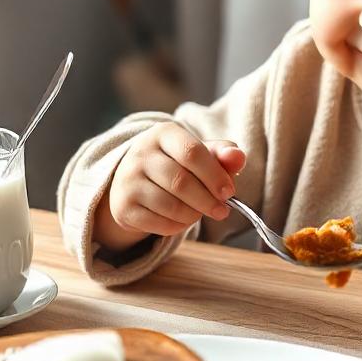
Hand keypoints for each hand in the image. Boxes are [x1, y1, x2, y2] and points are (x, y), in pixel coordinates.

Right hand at [94, 122, 245, 249]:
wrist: (135, 182)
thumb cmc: (176, 164)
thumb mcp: (200, 154)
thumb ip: (222, 155)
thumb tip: (238, 157)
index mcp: (163, 134)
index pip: (192, 152)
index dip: (215, 175)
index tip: (229, 192)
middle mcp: (140, 154)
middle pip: (181, 182)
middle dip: (207, 200)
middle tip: (221, 210)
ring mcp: (127, 181)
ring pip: (171, 206)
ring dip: (194, 215)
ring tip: (200, 212)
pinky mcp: (123, 208)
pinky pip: (159, 224)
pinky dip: (178, 226)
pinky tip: (181, 219)